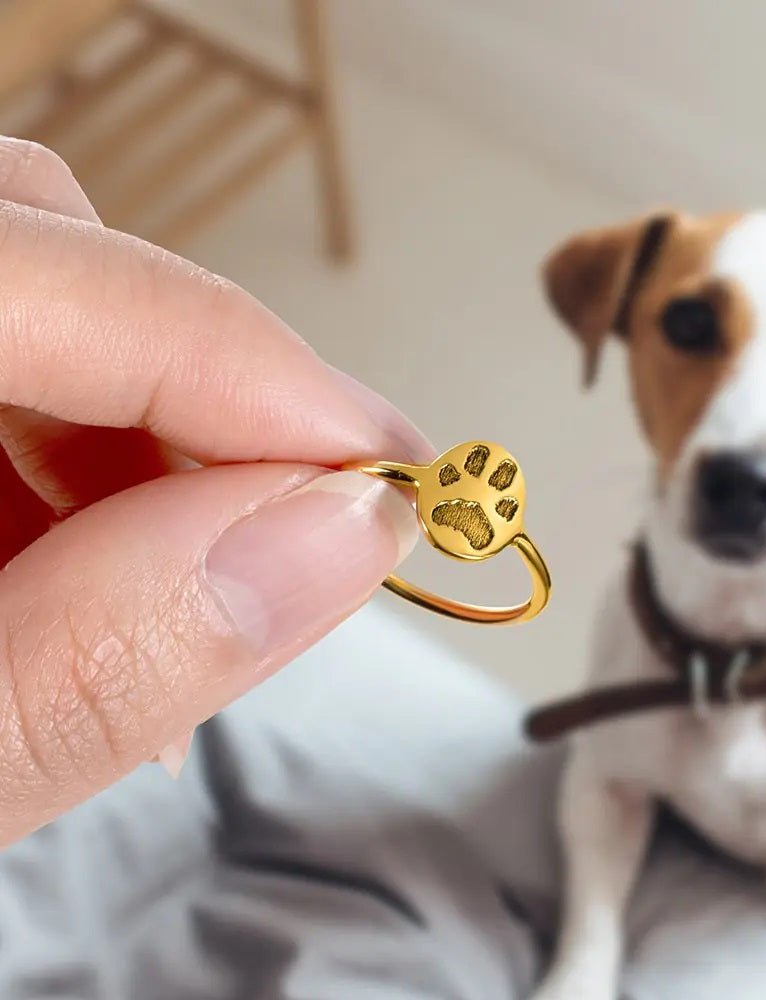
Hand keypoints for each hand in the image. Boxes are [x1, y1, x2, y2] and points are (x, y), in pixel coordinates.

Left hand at [0, 137, 431, 846]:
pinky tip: (101, 590)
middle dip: (211, 400)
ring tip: (190, 604)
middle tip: (302, 542)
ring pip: (44, 302)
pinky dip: (89, 475)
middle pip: (48, 249)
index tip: (392, 479)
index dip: (251, 374)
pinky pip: (16, 370)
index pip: (37, 272)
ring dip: (155, 448)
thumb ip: (99, 666)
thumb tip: (337, 536)